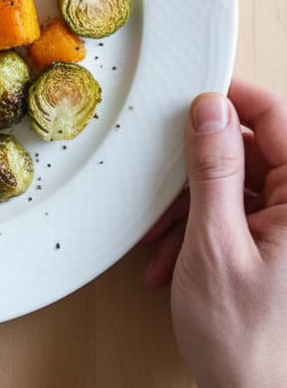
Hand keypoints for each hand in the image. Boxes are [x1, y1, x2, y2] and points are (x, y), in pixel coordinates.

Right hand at [141, 78, 286, 386]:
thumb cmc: (248, 339)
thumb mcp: (215, 243)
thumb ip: (214, 170)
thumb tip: (209, 110)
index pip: (278, 118)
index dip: (231, 101)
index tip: (189, 97)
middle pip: (252, 153)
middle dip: (198, 171)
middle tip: (162, 188)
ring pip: (239, 187)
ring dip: (192, 208)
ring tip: (164, 241)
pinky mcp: (279, 250)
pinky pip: (239, 217)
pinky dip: (200, 231)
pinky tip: (175, 259)